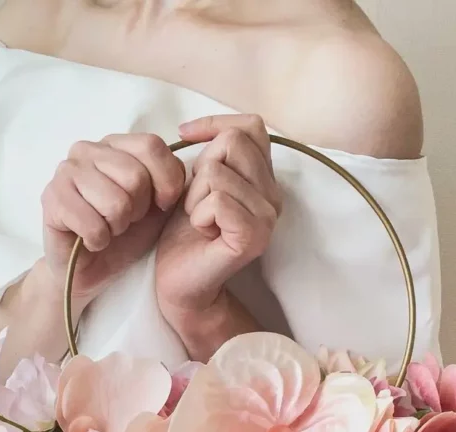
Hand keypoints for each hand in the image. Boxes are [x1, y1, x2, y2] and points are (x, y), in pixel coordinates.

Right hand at [41, 133, 185, 303]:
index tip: (160, 205)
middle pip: (135, 176)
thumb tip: (185, 166)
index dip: (166, 183)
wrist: (90, 269)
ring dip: (117, 227)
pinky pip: (92, 224)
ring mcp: (65, 171)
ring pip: (115, 202)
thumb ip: (172, 180)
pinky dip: (98, 240)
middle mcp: (87, 149)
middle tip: (125, 221)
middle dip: (138, 210)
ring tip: (108, 229)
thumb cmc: (124, 235)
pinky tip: (92, 240)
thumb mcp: (159, 206)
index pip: (152, 146)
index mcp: (116, 144)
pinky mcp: (51, 199)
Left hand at [155, 114, 282, 355]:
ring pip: (219, 173)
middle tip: (198, 203)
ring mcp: (268, 218)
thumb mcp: (196, 183)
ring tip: (200, 222)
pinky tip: (203, 233)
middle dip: (202, 168)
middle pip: (232, 143)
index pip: (252, 126)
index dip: (216, 124)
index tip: (185, 136)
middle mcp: (274, 197)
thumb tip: (193, 129)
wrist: (180, 282)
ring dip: (196, 197)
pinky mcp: (254, 237)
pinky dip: (199, 215)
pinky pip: (217, 200)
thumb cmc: (185, 234)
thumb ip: (211, 155)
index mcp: (265, 180)